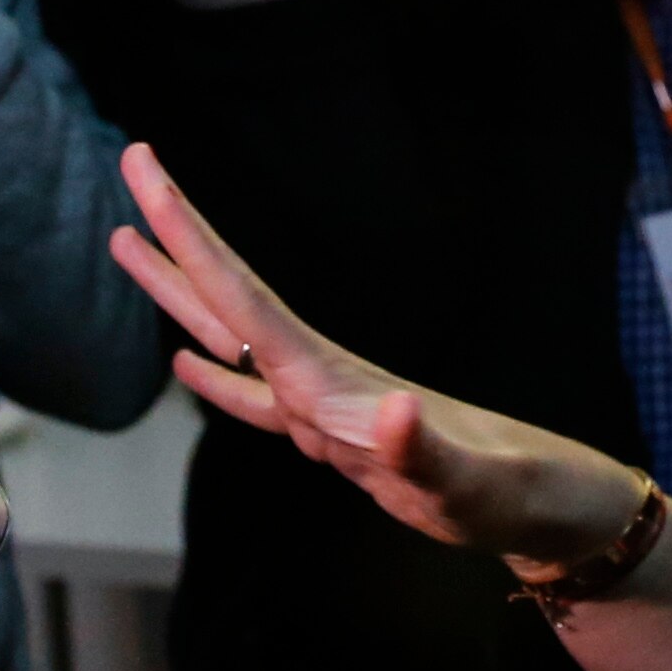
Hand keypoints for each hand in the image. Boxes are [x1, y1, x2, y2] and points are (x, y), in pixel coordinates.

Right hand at [109, 141, 643, 571]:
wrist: (545, 508)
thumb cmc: (509, 493)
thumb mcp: (465, 479)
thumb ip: (424, 450)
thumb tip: (395, 413)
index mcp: (329, 378)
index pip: (242, 296)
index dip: (189, 234)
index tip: (148, 170)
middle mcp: (318, 376)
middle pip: (228, 294)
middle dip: (178, 233)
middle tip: (133, 162)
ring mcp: (322, 403)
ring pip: (230, 336)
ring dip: (180, 292)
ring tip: (126, 243)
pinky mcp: (333, 437)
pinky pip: (254, 398)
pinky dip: (216, 379)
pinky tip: (185, 365)